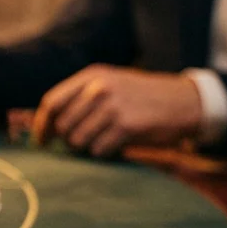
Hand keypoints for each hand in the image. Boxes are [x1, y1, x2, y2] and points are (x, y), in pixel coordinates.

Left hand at [34, 65, 203, 156]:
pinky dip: (105, 151)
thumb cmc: (142, 96)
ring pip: (77, 141)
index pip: (52, 102)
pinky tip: (119, 142)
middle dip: (68, 139)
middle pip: (63, 125)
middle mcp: (99, 88)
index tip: (41, 141)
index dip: (42, 125)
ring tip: (105, 138)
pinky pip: (98, 150)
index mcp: (92, 75)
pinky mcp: (126, 126)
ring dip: (88, 146)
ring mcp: (112, 107)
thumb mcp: (110, 83)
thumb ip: (80, 97)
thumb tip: (48, 126)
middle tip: (84, 140)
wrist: (185, 101)